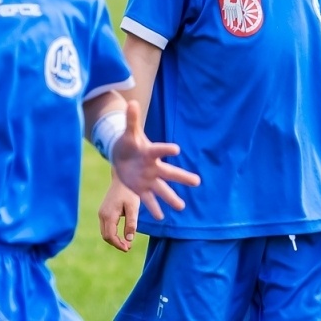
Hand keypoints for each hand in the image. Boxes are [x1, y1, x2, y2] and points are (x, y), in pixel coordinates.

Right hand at [98, 177, 140, 251]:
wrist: (122, 178)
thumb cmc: (129, 192)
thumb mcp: (133, 207)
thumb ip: (131, 224)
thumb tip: (129, 239)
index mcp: (108, 215)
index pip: (110, 236)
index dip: (118, 244)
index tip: (128, 248)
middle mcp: (102, 215)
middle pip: (105, 236)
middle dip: (116, 244)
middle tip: (129, 248)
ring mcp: (101, 213)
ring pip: (104, 232)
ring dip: (114, 239)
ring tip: (127, 243)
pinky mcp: (103, 211)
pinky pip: (105, 227)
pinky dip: (112, 233)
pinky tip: (122, 234)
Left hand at [109, 100, 199, 221]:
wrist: (123, 155)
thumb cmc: (129, 142)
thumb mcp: (129, 132)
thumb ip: (131, 119)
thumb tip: (131, 102)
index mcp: (150, 153)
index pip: (159, 150)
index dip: (167, 149)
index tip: (177, 149)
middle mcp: (154, 168)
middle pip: (169, 173)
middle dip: (182, 178)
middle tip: (197, 182)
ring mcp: (149, 179)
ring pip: (162, 190)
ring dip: (171, 198)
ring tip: (181, 207)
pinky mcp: (141, 189)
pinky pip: (148, 199)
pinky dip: (153, 208)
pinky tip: (160, 218)